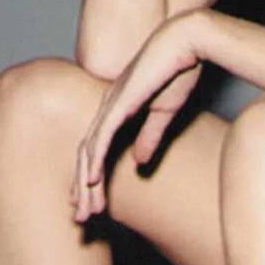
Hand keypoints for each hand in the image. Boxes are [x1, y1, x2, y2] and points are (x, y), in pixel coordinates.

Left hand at [71, 11, 206, 221]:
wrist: (185, 44)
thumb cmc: (178, 73)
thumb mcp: (164, 114)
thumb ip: (150, 137)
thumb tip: (139, 162)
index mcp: (116, 113)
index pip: (97, 153)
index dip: (91, 181)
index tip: (91, 206)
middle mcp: (106, 111)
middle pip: (86, 157)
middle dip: (82, 191)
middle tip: (80, 220)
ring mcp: (109, 107)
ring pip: (88, 153)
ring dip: (84, 185)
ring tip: (82, 212)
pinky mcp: (118, 105)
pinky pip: (100, 138)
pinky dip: (94, 162)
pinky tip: (90, 182)